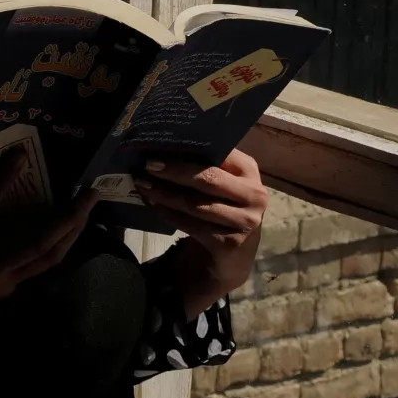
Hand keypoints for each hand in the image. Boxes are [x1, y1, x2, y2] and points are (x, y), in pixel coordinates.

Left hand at [139, 149, 268, 318]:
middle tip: (147, 165)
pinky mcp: (229, 243)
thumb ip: (206, 164)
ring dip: (165, 194)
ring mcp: (244, 221)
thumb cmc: (224, 205)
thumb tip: (164, 148)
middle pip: (208, 179)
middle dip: (174, 171)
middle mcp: (254, 195)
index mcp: (250, 170)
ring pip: (196, 204)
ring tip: (143, 185)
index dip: (189, 150)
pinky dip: (167, 214)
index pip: (219, 154)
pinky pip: (190, 225)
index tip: (161, 146)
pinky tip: (152, 205)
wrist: (237, 251)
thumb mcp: (224, 182)